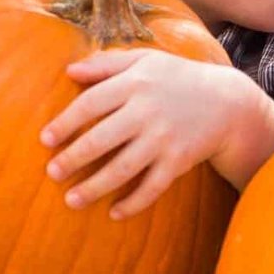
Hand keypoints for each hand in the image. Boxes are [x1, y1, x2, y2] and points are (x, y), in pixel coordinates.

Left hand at [40, 50, 265, 218]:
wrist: (227, 102)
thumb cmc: (178, 78)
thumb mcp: (145, 60)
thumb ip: (107, 63)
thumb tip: (69, 70)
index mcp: (135, 83)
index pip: (91, 103)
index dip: (65, 122)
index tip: (46, 139)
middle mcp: (147, 111)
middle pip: (101, 139)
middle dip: (73, 158)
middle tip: (52, 173)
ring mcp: (164, 138)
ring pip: (123, 168)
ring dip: (95, 187)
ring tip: (71, 201)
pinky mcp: (179, 161)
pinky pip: (153, 187)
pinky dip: (133, 202)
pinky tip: (114, 213)